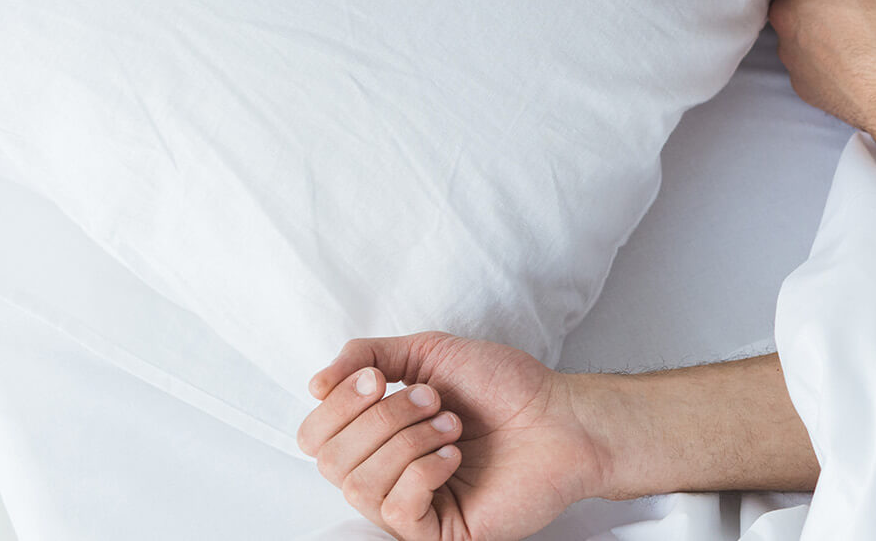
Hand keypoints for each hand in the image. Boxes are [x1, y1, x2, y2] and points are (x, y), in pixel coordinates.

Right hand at [297, 332, 610, 540]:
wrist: (562, 416)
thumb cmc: (504, 387)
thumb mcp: (429, 353)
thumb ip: (368, 356)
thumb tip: (315, 385)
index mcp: (376, 439)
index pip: (313, 436)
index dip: (339, 403)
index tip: (381, 378)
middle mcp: (385, 476)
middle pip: (330, 460)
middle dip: (381, 418)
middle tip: (434, 400)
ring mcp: (410, 509)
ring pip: (358, 485)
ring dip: (408, 441)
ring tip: (453, 424)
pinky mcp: (437, 533)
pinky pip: (397, 511)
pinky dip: (424, 471)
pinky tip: (455, 456)